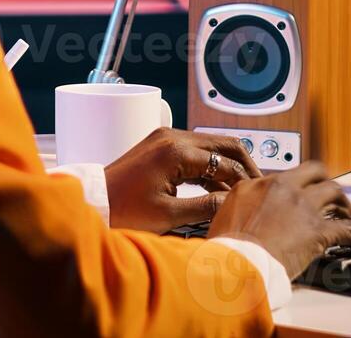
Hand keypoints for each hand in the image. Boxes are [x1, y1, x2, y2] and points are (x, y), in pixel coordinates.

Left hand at [104, 129, 260, 233]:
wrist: (93, 202)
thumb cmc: (123, 210)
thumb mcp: (169, 215)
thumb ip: (206, 206)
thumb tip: (233, 203)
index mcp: (176, 151)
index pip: (225, 162)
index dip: (244, 181)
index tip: (256, 196)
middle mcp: (172, 136)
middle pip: (223, 144)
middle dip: (243, 165)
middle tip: (257, 186)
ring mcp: (165, 138)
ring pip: (211, 145)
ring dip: (226, 166)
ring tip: (240, 191)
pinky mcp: (159, 144)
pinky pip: (195, 150)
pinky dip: (209, 166)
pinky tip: (216, 187)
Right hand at [206, 162, 350, 277]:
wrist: (234, 262)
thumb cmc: (225, 246)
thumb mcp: (223, 216)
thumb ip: (239, 206)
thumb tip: (242, 212)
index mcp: (258, 184)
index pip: (285, 176)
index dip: (296, 186)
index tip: (299, 194)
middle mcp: (283, 188)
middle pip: (315, 172)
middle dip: (326, 181)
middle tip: (331, 195)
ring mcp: (303, 207)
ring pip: (334, 193)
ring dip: (344, 203)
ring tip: (350, 214)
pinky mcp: (319, 230)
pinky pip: (350, 229)